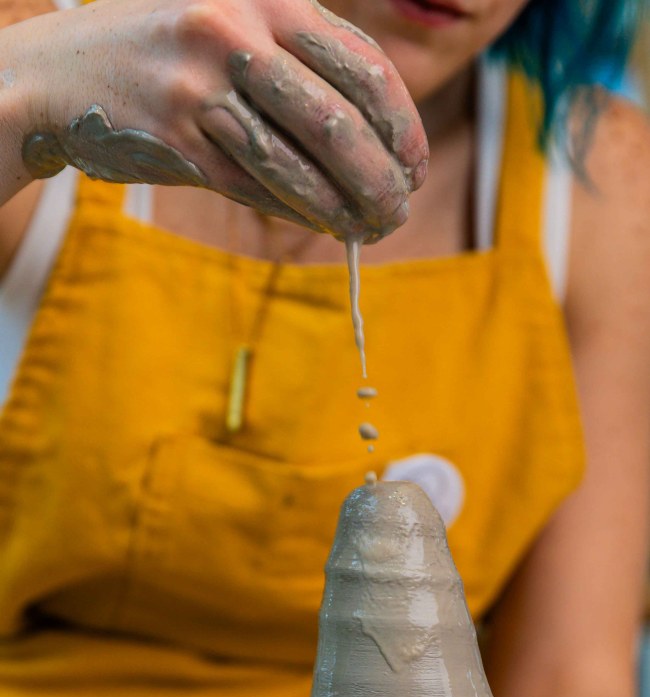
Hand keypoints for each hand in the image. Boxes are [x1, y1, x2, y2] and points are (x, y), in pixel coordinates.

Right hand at [9, 0, 426, 237]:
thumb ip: (294, 61)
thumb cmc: (163, 54)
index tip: (416, 165)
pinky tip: (321, 224)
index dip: (402, 123)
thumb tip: (373, 138)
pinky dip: (294, 211)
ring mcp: (201, 88)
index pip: (361, 64)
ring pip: (296, 165)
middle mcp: (236, 33)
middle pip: (337, 121)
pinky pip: (253, 188)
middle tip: (399, 211)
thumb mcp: (230, 24)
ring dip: (342, 208)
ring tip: (370, 229)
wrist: (59, 74)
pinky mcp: (175, 141)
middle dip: (381, 177)